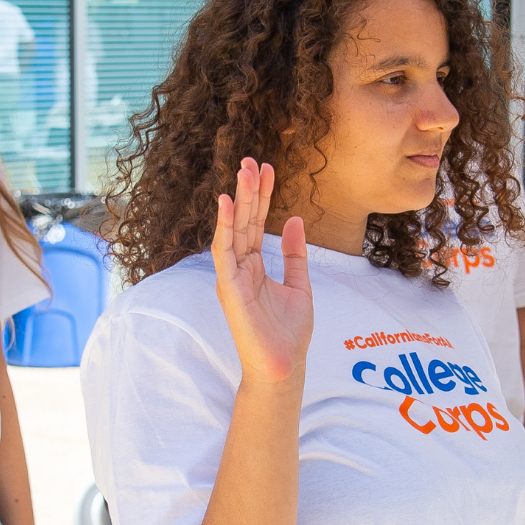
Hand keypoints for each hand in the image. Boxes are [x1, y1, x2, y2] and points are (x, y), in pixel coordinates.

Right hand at [212, 158, 313, 386]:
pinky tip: (228, 203)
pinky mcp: (228, 288)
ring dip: (238, 199)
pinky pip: (224, 251)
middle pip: (244, 221)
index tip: (268, 168)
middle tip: (250, 159)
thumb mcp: (299, 285)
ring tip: (243, 171)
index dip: (262, 196)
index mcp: (254, 265)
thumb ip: (295, 254)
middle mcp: (239, 267)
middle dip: (248, 190)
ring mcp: (232, 276)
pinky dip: (225, 226)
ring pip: (233, 230)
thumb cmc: (289, 331)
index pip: (257, 223)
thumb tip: (295, 220)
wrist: (284, 365)